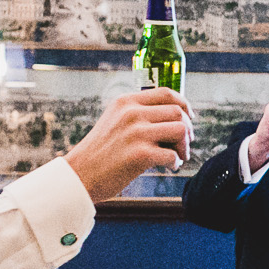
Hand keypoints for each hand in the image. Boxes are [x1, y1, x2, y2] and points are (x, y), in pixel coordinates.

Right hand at [64, 86, 195, 200]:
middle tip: (183, 145)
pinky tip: (168, 167)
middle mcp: (132, 113)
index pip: (167, 93)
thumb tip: (173, 115)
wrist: (79, 175)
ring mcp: (136, 133)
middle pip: (178, 112)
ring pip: (180, 130)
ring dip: (184, 146)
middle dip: (187, 130)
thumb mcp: (114, 120)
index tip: (189, 118)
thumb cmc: (100, 152)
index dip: (184, 104)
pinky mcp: (140, 155)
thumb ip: (137, 113)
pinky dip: (176, 163)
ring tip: (177, 157)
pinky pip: (173, 155)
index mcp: (126, 102)